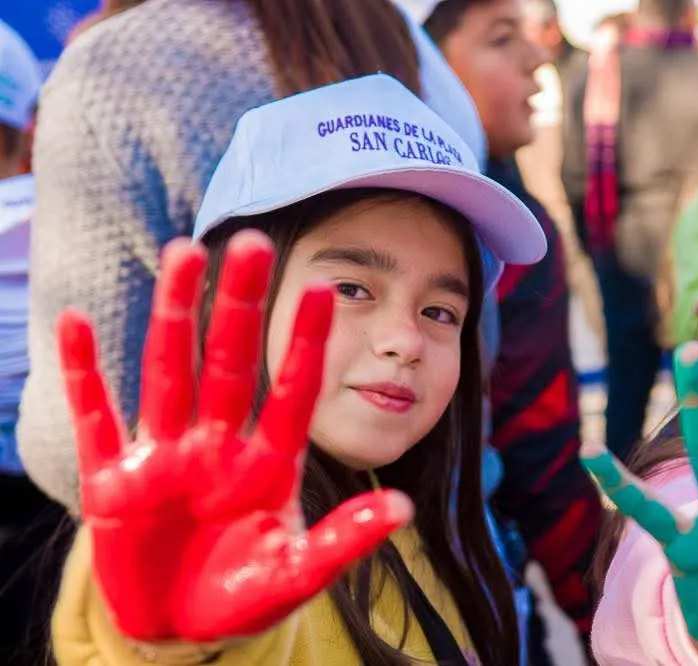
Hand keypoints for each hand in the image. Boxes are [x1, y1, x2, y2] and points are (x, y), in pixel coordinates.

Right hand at [59, 231, 412, 641]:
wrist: (179, 629)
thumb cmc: (243, 594)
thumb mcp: (297, 572)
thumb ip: (345, 540)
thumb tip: (404, 507)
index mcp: (267, 465)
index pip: (291, 392)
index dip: (306, 342)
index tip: (325, 286)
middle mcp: (216, 447)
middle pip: (229, 362)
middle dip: (239, 305)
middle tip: (252, 241)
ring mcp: (164, 458)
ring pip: (168, 371)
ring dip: (173, 315)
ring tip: (184, 253)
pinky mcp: (112, 481)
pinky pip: (96, 418)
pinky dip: (84, 374)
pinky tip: (74, 322)